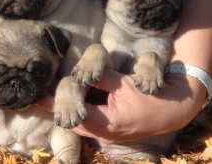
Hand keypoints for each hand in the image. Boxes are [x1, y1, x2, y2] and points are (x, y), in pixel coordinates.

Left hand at [38, 68, 205, 143]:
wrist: (173, 112)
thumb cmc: (149, 97)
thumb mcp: (124, 85)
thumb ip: (101, 79)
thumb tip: (80, 74)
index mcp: (106, 123)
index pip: (73, 114)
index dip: (55, 104)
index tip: (39, 97)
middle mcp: (105, 134)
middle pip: (74, 124)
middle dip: (60, 111)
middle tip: (44, 99)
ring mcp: (109, 136)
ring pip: (81, 127)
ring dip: (70, 114)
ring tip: (56, 103)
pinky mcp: (112, 133)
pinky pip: (90, 126)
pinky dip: (81, 116)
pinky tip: (77, 106)